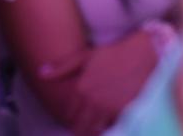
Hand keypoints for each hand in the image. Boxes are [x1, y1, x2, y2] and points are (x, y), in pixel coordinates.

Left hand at [39, 32, 156, 134]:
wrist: (141, 56)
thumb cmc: (112, 54)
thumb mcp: (84, 57)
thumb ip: (62, 67)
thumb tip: (40, 73)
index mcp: (81, 89)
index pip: (70, 113)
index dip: (70, 118)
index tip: (72, 120)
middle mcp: (93, 101)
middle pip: (81, 126)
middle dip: (80, 129)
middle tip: (81, 128)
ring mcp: (109, 109)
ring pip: (95, 130)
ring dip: (92, 131)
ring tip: (92, 129)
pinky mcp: (125, 113)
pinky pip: (112, 128)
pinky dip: (108, 129)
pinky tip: (108, 127)